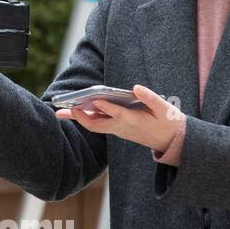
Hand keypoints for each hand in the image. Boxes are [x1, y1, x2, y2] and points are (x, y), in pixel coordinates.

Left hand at [54, 83, 183, 151]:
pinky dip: (85, 118)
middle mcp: (122, 127)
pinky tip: (74, 111)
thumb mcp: (165, 108)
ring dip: (78, 119)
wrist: (169, 140)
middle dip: (79, 117)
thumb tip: (136, 88)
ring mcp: (118, 130)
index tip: (95, 100)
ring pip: (94, 126)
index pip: (118, 115)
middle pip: (97, 125)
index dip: (107, 108)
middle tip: (62, 109)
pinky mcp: (116, 129)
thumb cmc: (167, 121)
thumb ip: (150, 98)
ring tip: (60, 111)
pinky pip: (97, 125)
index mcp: (135, 121)